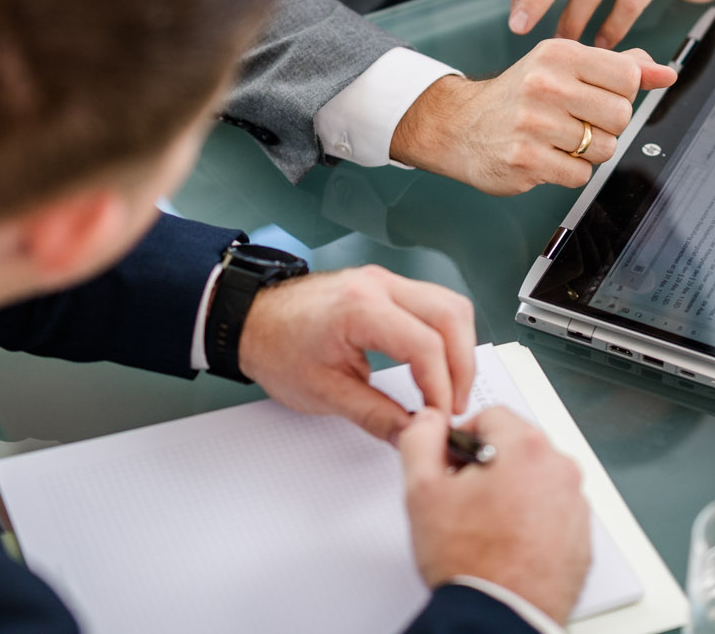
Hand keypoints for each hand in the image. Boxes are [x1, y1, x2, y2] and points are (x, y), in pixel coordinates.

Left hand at [237, 266, 476, 440]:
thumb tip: (415, 434)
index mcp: (359, 308)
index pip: (425, 345)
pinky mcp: (386, 287)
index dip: (441, 387)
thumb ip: (376, 416)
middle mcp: (378, 285)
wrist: (252, 320)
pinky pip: (433, 304)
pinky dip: (445, 335)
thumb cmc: (276, 347)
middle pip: (450, 315)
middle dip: (462, 365)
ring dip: (458, 347)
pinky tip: (436, 365)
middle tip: (455, 404)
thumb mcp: (324, 393)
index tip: (441, 417)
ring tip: (449, 388)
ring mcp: (385, 281)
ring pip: (449, 304)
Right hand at [388, 39, 675, 195]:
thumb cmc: (520, 95)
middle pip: (621, 115)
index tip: (596, 97)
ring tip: (559, 140)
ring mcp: (534, 122)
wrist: (460, 125)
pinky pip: (579, 176)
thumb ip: (619, 67)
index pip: (628, 75)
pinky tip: (546, 157)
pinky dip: (569, 172)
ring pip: (603, 149)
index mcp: (559, 54)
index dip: (621, 94)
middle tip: (578, 123)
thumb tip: (667, 72)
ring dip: (589, 152)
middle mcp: (546, 83)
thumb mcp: (564, 67)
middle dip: (607, 126)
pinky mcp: (525, 159)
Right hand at [401, 407, 590, 626]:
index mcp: (527, 449)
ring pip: (537, 480)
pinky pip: (554, 512)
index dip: (464, 438)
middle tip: (466, 499)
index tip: (454, 463)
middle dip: (491, 465)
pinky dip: (534, 520)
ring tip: (487, 527)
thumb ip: (421, 439)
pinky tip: (508, 543)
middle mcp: (560, 471)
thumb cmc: (469, 562)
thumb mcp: (422, 491)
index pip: (492, 416)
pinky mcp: (582, 536)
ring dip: (514, 492)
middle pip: (518, 446)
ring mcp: (576, 505)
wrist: (499, 617)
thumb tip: (429, 420)